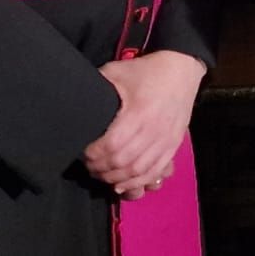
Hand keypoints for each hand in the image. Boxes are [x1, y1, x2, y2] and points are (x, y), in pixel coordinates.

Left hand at [84, 50, 205, 196]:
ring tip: (103, 174)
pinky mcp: (173, 145)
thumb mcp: (117, 71)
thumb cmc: (146, 71)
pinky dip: (138, 183)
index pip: (111, 145)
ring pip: (138, 171)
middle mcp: (154, 129)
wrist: (181, 71)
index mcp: (139, 112)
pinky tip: (123, 184)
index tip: (82, 152)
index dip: (93, 154)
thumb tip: (74, 101)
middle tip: (89, 165)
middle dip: (101, 169)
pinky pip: (155, 172)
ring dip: (117, 178)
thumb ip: (96, 85)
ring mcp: (166, 139)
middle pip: (123, 162)